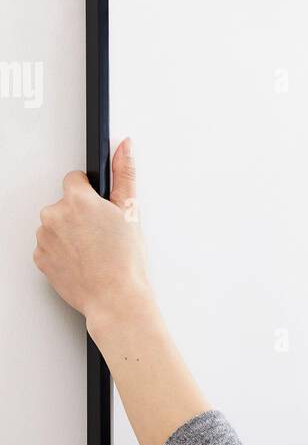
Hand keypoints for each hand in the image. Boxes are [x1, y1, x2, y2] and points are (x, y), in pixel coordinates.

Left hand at [34, 139, 152, 327]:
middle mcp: (54, 216)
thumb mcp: (130, 211)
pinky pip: (49, 246)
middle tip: (102, 234)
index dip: (90, 194)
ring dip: (70, 233)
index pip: (74, 179)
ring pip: (56, 225)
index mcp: (77, 200)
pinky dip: (62, 251)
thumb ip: (124, 172)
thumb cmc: (125, 260)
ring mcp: (44, 238)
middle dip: (80, 215)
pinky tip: (82, 260)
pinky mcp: (40, 258)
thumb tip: (123, 146)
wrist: (114, 299)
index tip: (100, 209)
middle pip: (64, 204)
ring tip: (94, 250)